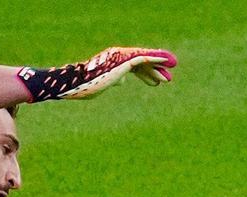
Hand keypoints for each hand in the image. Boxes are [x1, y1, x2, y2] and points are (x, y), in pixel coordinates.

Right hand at [17, 48, 176, 101]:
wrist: (78, 86)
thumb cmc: (85, 87)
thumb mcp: (102, 85)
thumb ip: (113, 80)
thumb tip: (122, 81)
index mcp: (114, 65)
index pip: (134, 68)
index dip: (146, 75)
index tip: (156, 83)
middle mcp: (119, 58)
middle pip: (141, 64)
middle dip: (154, 72)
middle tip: (167, 80)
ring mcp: (121, 59)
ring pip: (144, 62)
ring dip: (158, 68)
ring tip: (168, 78)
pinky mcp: (123, 62)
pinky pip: (142, 60)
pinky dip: (154, 60)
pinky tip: (164, 62)